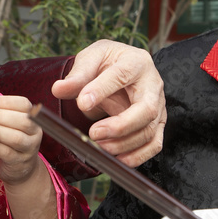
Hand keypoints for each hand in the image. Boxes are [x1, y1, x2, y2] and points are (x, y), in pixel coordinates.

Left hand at [0, 95, 43, 184]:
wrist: (19, 168)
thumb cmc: (10, 140)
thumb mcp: (12, 124)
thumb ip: (3, 112)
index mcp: (33, 119)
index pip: (25, 104)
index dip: (7, 101)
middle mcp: (35, 133)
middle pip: (24, 121)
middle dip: (2, 116)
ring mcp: (29, 149)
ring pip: (15, 138)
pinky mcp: (18, 162)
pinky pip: (5, 152)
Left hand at [51, 39, 165, 166]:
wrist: (120, 69)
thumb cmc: (107, 63)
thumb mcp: (90, 59)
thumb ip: (77, 75)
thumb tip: (58, 89)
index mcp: (136, 62)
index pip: (121, 76)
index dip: (101, 90)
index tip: (82, 103)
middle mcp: (153, 85)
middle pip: (146, 110)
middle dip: (119, 126)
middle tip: (93, 133)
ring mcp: (159, 106)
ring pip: (149, 131)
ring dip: (123, 144)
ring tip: (97, 147)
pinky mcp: (157, 124)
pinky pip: (153, 144)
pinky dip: (136, 156)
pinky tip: (115, 159)